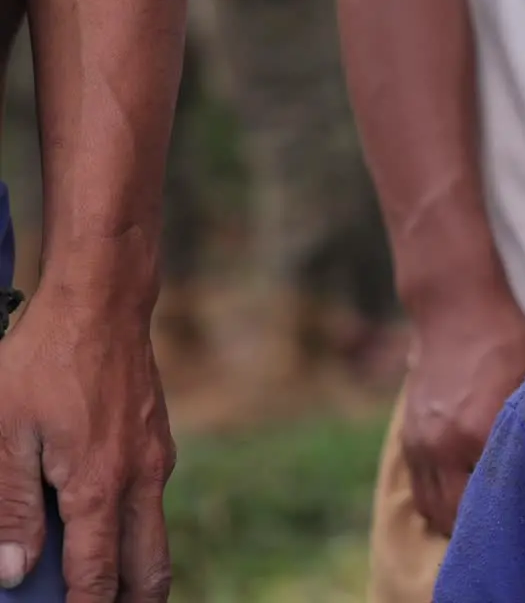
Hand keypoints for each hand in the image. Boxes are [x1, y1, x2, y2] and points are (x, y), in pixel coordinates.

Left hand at [0, 292, 175, 601]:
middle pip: (150, 570)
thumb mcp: (4, 432)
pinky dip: (134, 526)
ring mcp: (156, 458)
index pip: (97, 576)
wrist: (103, 301)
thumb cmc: (45, 360)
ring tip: (109, 586)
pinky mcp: (158, 439)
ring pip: (156, 536)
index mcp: (98, 486)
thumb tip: (13, 571)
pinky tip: (102, 516)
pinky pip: (151, 499)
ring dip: (137, 569)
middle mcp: (139, 480)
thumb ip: (9, 507)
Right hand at [401, 298, 524, 534]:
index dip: (516, 518)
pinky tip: (462, 500)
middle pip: (460, 516)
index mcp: (481, 431)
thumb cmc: (508, 341)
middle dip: (486, 530)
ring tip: (486, 524)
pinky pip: (419, 490)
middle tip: (513, 533)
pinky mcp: (408, 438)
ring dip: (456, 522)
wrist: (457, 308)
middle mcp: (444, 445)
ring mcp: (420, 443)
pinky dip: (438, 503)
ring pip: (432, 510)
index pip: (498, 497)